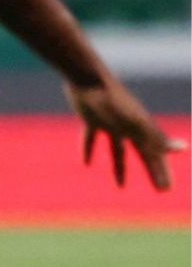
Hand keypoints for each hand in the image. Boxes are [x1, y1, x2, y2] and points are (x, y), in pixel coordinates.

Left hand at [71, 75, 179, 190]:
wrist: (88, 77)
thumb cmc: (112, 100)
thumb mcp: (135, 123)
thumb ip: (157, 138)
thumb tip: (184, 148)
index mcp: (141, 129)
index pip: (155, 155)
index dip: (161, 172)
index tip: (166, 189)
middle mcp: (129, 127)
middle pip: (143, 154)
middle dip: (152, 171)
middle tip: (160, 190)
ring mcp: (111, 123)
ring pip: (118, 150)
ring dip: (121, 168)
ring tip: (121, 187)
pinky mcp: (92, 118)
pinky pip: (92, 138)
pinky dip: (89, 150)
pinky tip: (85, 163)